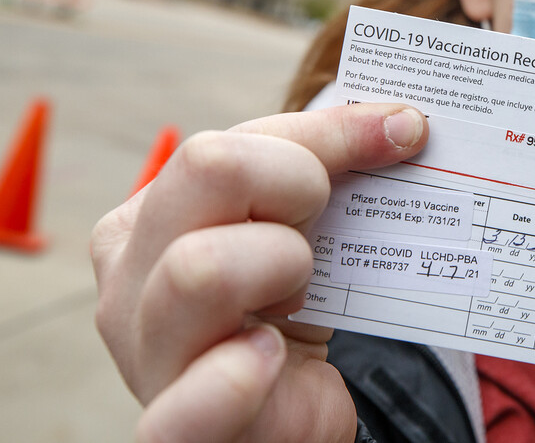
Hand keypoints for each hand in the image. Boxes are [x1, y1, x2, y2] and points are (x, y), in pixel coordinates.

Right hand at [92, 103, 428, 442]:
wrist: (276, 410)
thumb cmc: (279, 306)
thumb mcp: (297, 224)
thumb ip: (332, 163)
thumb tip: (403, 121)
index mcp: (150, 218)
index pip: (226, 145)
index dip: (325, 137)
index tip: (401, 134)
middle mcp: (131, 278)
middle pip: (208, 170)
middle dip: (297, 182)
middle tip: (323, 229)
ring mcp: (148, 354)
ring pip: (199, 269)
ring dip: (281, 263)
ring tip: (299, 296)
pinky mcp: (179, 429)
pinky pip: (183, 410)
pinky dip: (232, 379)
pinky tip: (269, 358)